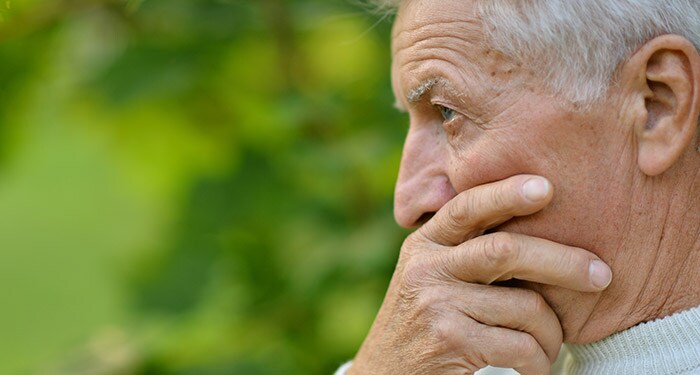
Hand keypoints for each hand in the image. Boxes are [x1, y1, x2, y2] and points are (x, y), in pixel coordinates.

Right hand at [349, 175, 611, 374]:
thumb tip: (538, 230)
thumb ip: (462, 253)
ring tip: (550, 347)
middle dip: (562, 261)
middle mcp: (426, 268)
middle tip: (601, 275)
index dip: (506, 193)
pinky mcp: (449, 340)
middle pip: (505, 251)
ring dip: (552, 334)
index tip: (546, 187)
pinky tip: (534, 368)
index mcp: (424, 244)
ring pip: (524, 307)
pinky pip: (520, 346)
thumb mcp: (430, 278)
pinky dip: (539, 361)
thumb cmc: (424, 324)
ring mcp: (435, 303)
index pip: (467, 208)